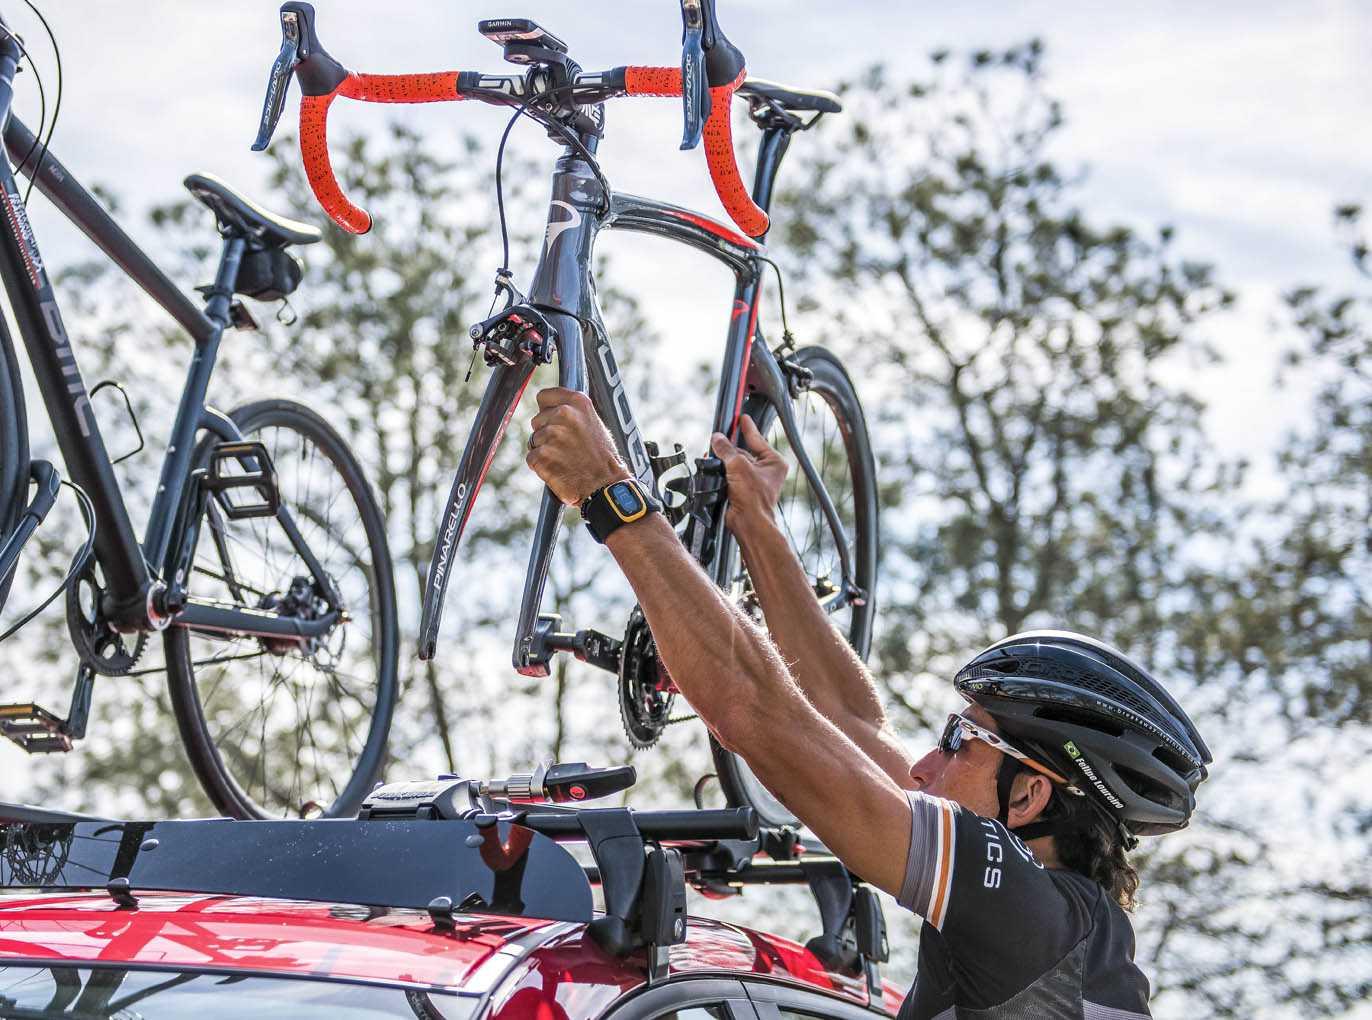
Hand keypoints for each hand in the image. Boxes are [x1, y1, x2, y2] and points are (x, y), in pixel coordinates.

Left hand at [526, 387, 629, 505]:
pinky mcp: (541, 455)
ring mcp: (551, 434)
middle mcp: (563, 414)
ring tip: (565, 459)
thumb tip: (552, 409)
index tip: (553, 420)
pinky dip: (542, 466)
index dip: (547, 410)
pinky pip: (532, 457)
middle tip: (565, 447)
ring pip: (534, 440)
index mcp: (578, 402)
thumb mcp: (593, 422)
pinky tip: (559, 469)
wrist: (606, 485)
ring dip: (545, 451)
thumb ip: (573, 412)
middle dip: (546, 433)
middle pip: (537, 420)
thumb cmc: (602, 457)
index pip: (544, 396)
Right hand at [710, 414, 787, 535]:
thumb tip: (717, 439)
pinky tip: (714, 467)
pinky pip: (731, 475)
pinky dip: (722, 471)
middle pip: (744, 451)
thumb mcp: (738, 465)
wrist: (748, 522)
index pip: (758, 439)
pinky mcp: (743, 490)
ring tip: (714, 452)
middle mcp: (766, 471)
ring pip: (736, 463)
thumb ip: (726, 449)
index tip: (741, 417)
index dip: (747, 427)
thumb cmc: (753, 497)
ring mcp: (755, 481)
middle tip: (718, 438)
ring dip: (724, 459)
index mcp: (774, 462)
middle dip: (730, 446)